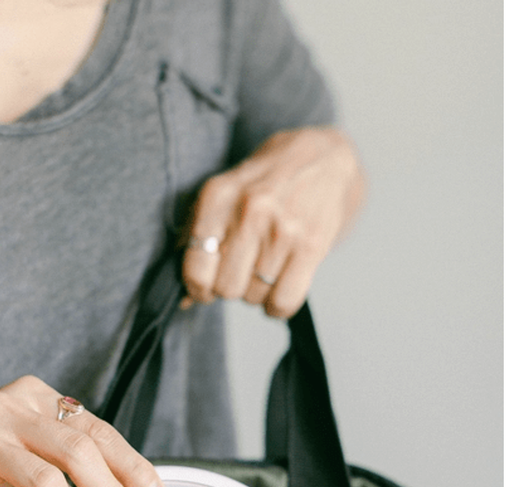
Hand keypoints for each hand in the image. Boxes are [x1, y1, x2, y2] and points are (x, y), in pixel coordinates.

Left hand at [182, 126, 363, 316]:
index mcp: (218, 197)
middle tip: (241, 273)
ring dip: (257, 293)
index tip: (205, 288)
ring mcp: (282, 229)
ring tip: (265, 269)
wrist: (325, 157)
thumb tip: (185, 299)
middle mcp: (249, 211)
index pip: (196, 267)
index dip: (198, 288)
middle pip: (226, 288)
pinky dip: (278, 305)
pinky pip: (284, 301)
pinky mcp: (312, 246)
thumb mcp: (223, 195)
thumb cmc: (267, 181)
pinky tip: (280, 288)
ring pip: (255, 296)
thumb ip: (196, 240)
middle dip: (231, 288)